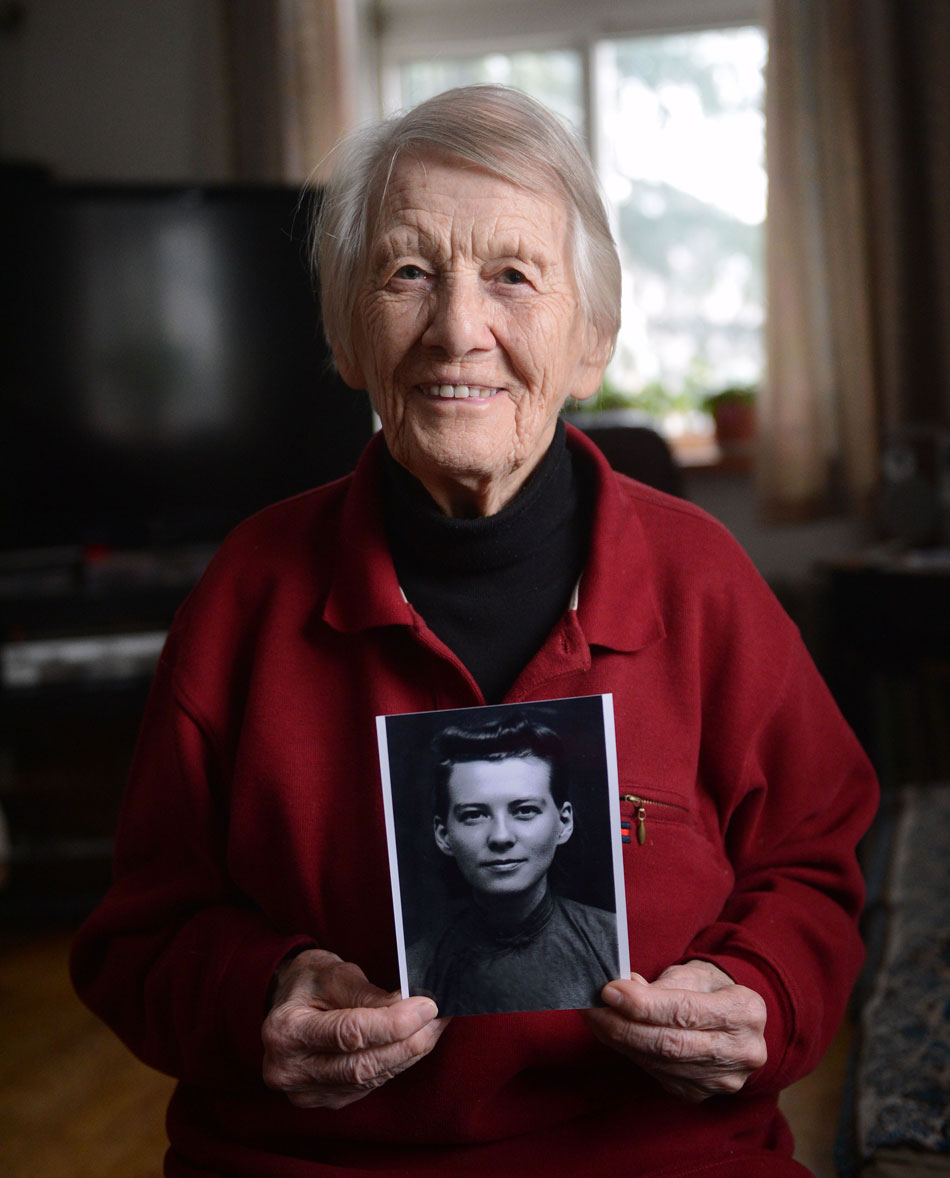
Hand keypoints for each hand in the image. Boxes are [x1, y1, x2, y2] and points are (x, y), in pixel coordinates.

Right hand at [262, 949, 447, 1108]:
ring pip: (370, 1078)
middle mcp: (290, 1070)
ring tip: (434, 1026)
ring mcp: (307, 1092)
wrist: (288, 1004)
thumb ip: (369, 996)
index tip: (427, 1006)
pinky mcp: (326, 1100)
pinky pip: (369, 1085)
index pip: (349, 1033)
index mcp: (285, 1031)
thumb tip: (411, 1007)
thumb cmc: (310, 982)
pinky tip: (414, 1043)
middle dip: (408, 1041)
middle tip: (439, 1017)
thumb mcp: (335, 974)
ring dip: (409, 1053)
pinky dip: (396, 1063)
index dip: (393, 1023)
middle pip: (362, 1064)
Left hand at [584, 959, 766, 1102]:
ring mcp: (722, 1079)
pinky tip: (614, 1035)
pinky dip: (631, 1053)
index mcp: (746, 1011)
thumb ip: (661, 985)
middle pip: (670, 1044)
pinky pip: (657, 1074)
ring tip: (595, 1017)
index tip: (609, 991)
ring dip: (620, 1040)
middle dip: (623, 1025)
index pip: (685, 1011)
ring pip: (659, 1062)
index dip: (643, 1004)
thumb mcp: (693, 974)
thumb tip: (622, 989)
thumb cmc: (709, 989)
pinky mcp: (701, 1093)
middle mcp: (742, 1051)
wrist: (734, 1021)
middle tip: (591, 1007)